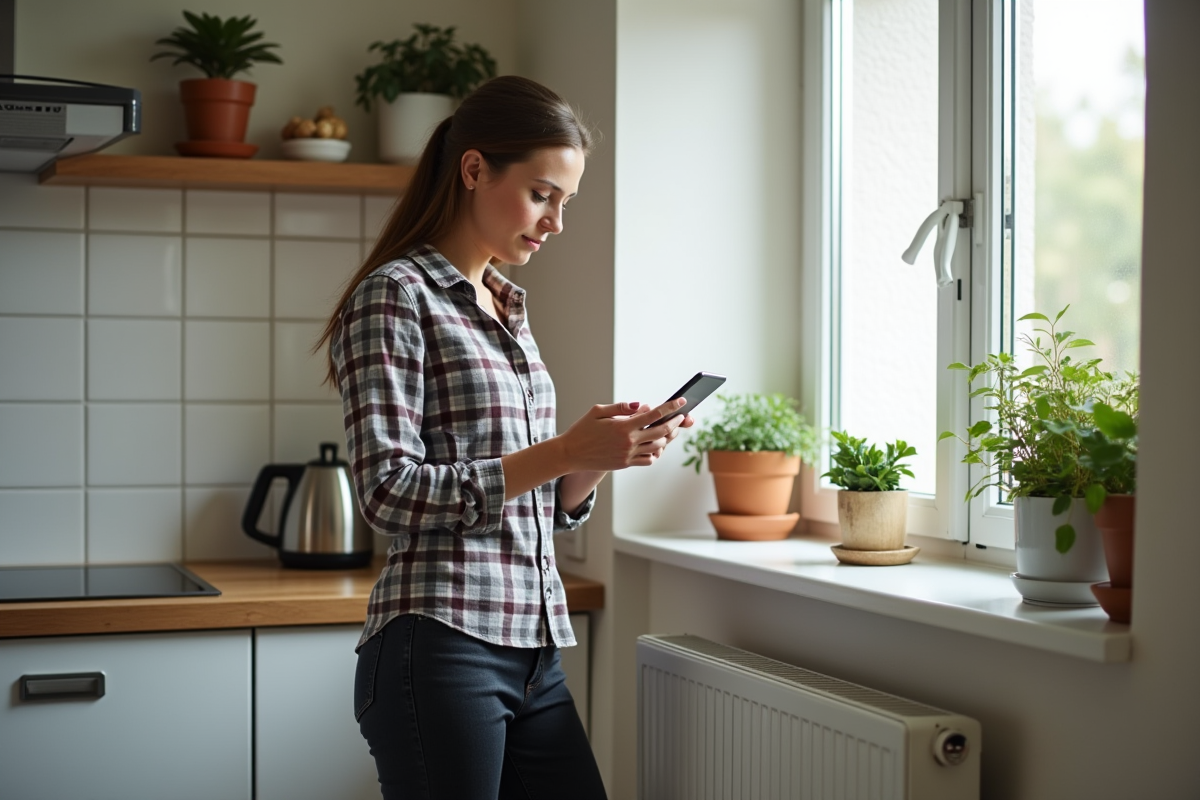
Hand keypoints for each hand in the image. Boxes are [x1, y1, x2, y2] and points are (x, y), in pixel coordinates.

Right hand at [558, 398, 692, 471]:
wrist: (570, 454)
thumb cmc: (582, 429)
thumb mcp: (598, 411)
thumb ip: (621, 407)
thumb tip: (641, 405)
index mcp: (623, 426)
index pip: (654, 415)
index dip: (670, 407)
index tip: (681, 402)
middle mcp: (628, 442)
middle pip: (661, 432)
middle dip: (675, 423)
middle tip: (681, 416)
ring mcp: (628, 455)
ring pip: (658, 447)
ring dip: (667, 438)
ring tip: (670, 429)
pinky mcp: (625, 464)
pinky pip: (648, 460)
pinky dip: (656, 453)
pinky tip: (656, 445)